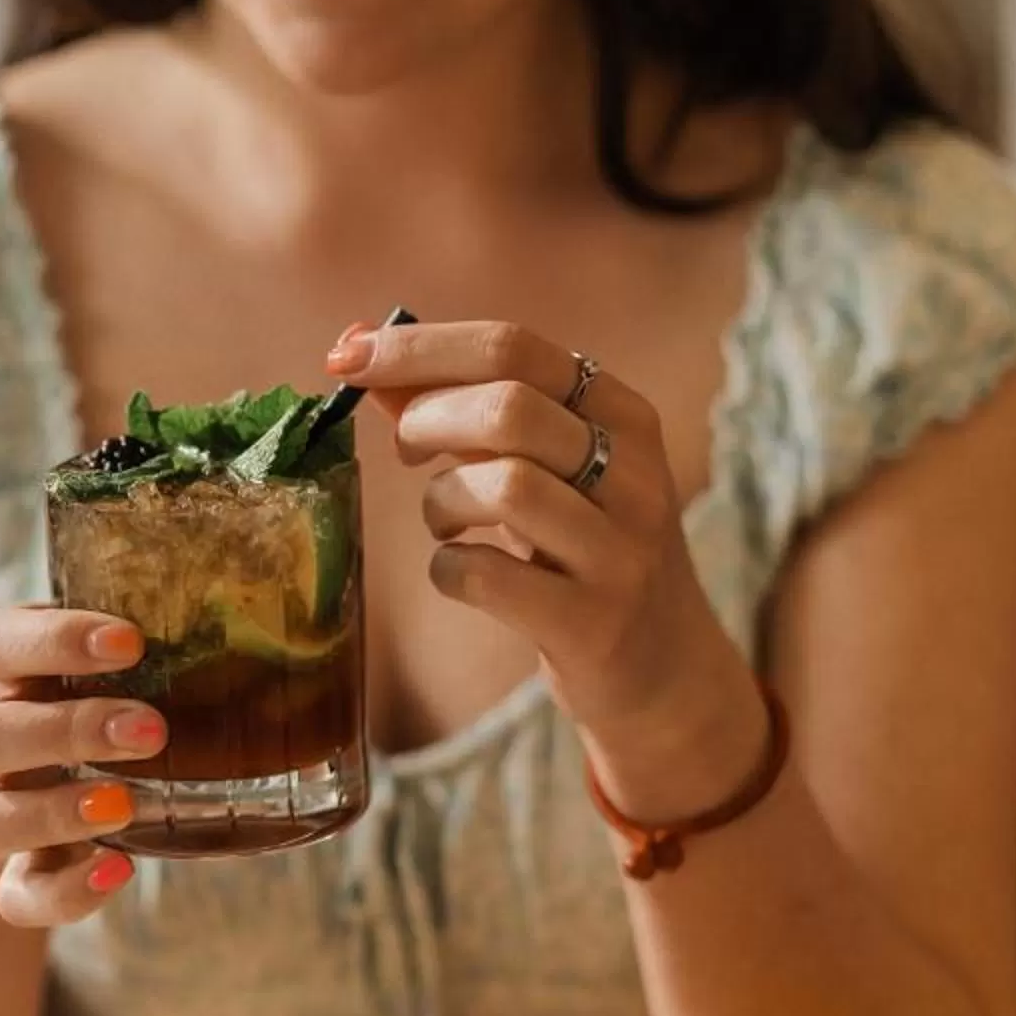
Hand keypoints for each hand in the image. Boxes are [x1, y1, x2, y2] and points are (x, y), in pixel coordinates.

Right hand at [0, 605, 165, 926]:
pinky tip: (119, 873)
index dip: (51, 639)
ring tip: (125, 806)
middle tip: (151, 730)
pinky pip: (14, 897)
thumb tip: (309, 611)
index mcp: (7, 673)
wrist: (40, 796)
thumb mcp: (128, 666)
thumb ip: (183, 641)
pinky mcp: (11, 878)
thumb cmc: (111, 704)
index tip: (131, 642)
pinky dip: (62, 892)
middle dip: (62, 731)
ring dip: (47, 813)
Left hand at [327, 316, 757, 774]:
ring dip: (442, 499)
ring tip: (444, 520)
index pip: (515, 345)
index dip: (420, 348)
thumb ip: (463, 409)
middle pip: (509, 407)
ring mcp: (618, 551)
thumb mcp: (547, 470)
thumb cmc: (583, 552)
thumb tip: (360, 349)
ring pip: (506, 486)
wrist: (667, 670)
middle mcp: (633, 474)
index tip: (349, 357)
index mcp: (623, 415)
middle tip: (407, 451)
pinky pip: (489, 576)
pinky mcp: (593, 623)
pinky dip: (448, 567)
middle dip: (429, 419)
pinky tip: (459, 571)